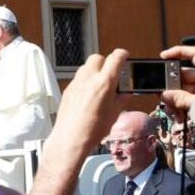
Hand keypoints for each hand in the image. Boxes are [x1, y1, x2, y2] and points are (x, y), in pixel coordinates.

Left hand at [34, 49, 128, 194]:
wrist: (71, 139)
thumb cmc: (92, 130)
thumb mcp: (114, 114)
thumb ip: (121, 100)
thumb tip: (126, 94)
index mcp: (104, 83)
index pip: (116, 58)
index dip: (122, 55)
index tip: (124, 57)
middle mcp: (89, 78)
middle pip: (98, 58)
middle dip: (106, 63)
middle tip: (112, 74)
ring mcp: (76, 83)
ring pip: (86, 66)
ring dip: (95, 71)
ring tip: (100, 85)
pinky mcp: (68, 89)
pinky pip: (78, 78)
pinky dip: (85, 81)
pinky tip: (89, 94)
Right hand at [158, 45, 194, 121]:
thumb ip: (181, 99)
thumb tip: (166, 95)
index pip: (193, 54)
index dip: (177, 52)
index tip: (164, 56)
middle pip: (183, 76)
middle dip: (171, 86)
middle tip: (162, 93)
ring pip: (184, 91)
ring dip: (175, 100)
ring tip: (173, 110)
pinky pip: (189, 102)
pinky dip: (181, 108)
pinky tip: (179, 116)